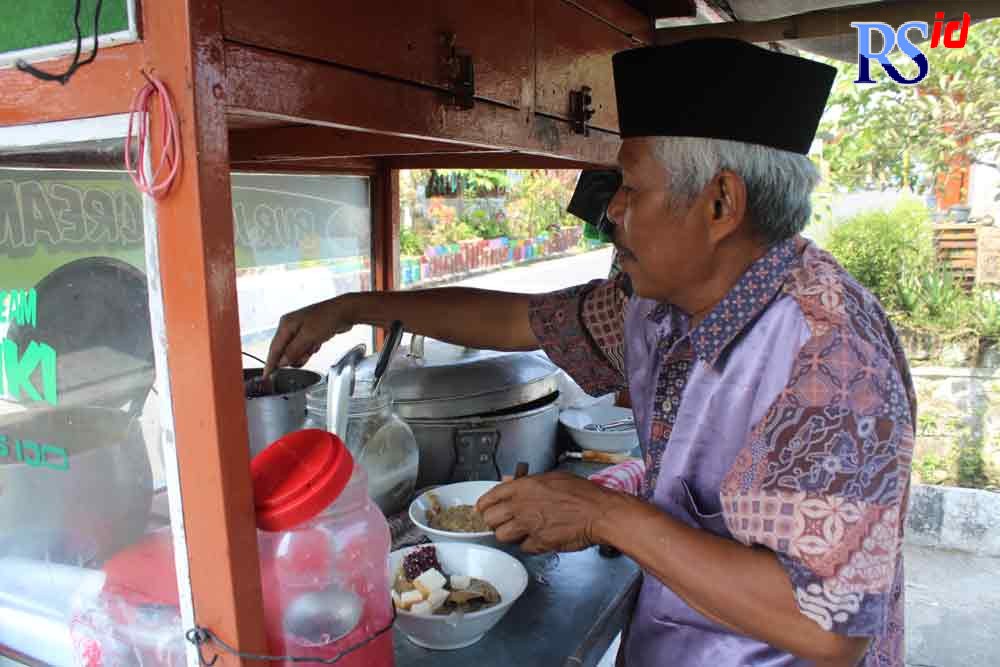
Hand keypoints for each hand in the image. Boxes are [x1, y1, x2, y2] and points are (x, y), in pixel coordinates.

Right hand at [263, 297, 353, 375]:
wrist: (345, 311)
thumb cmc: (327, 318)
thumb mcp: (308, 337)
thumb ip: (293, 351)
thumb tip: (281, 362)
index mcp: (286, 324)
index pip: (274, 348)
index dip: (270, 363)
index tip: (267, 376)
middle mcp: (290, 326)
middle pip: (284, 350)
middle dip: (293, 357)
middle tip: (303, 357)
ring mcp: (300, 329)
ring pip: (295, 351)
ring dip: (303, 354)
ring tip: (312, 349)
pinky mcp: (309, 333)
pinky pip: (304, 347)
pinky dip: (310, 350)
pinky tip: (317, 345)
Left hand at [476, 472, 623, 553]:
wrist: (600, 513)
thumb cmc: (583, 494)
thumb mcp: (553, 477)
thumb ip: (528, 481)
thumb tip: (510, 482)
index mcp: (524, 487)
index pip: (491, 497)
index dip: (484, 505)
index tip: (482, 509)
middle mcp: (522, 505)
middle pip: (490, 519)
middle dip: (494, 521)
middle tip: (503, 522)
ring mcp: (529, 525)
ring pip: (502, 536)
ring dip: (509, 535)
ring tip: (521, 531)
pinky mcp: (539, 543)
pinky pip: (523, 547)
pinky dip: (529, 545)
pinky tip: (538, 537)